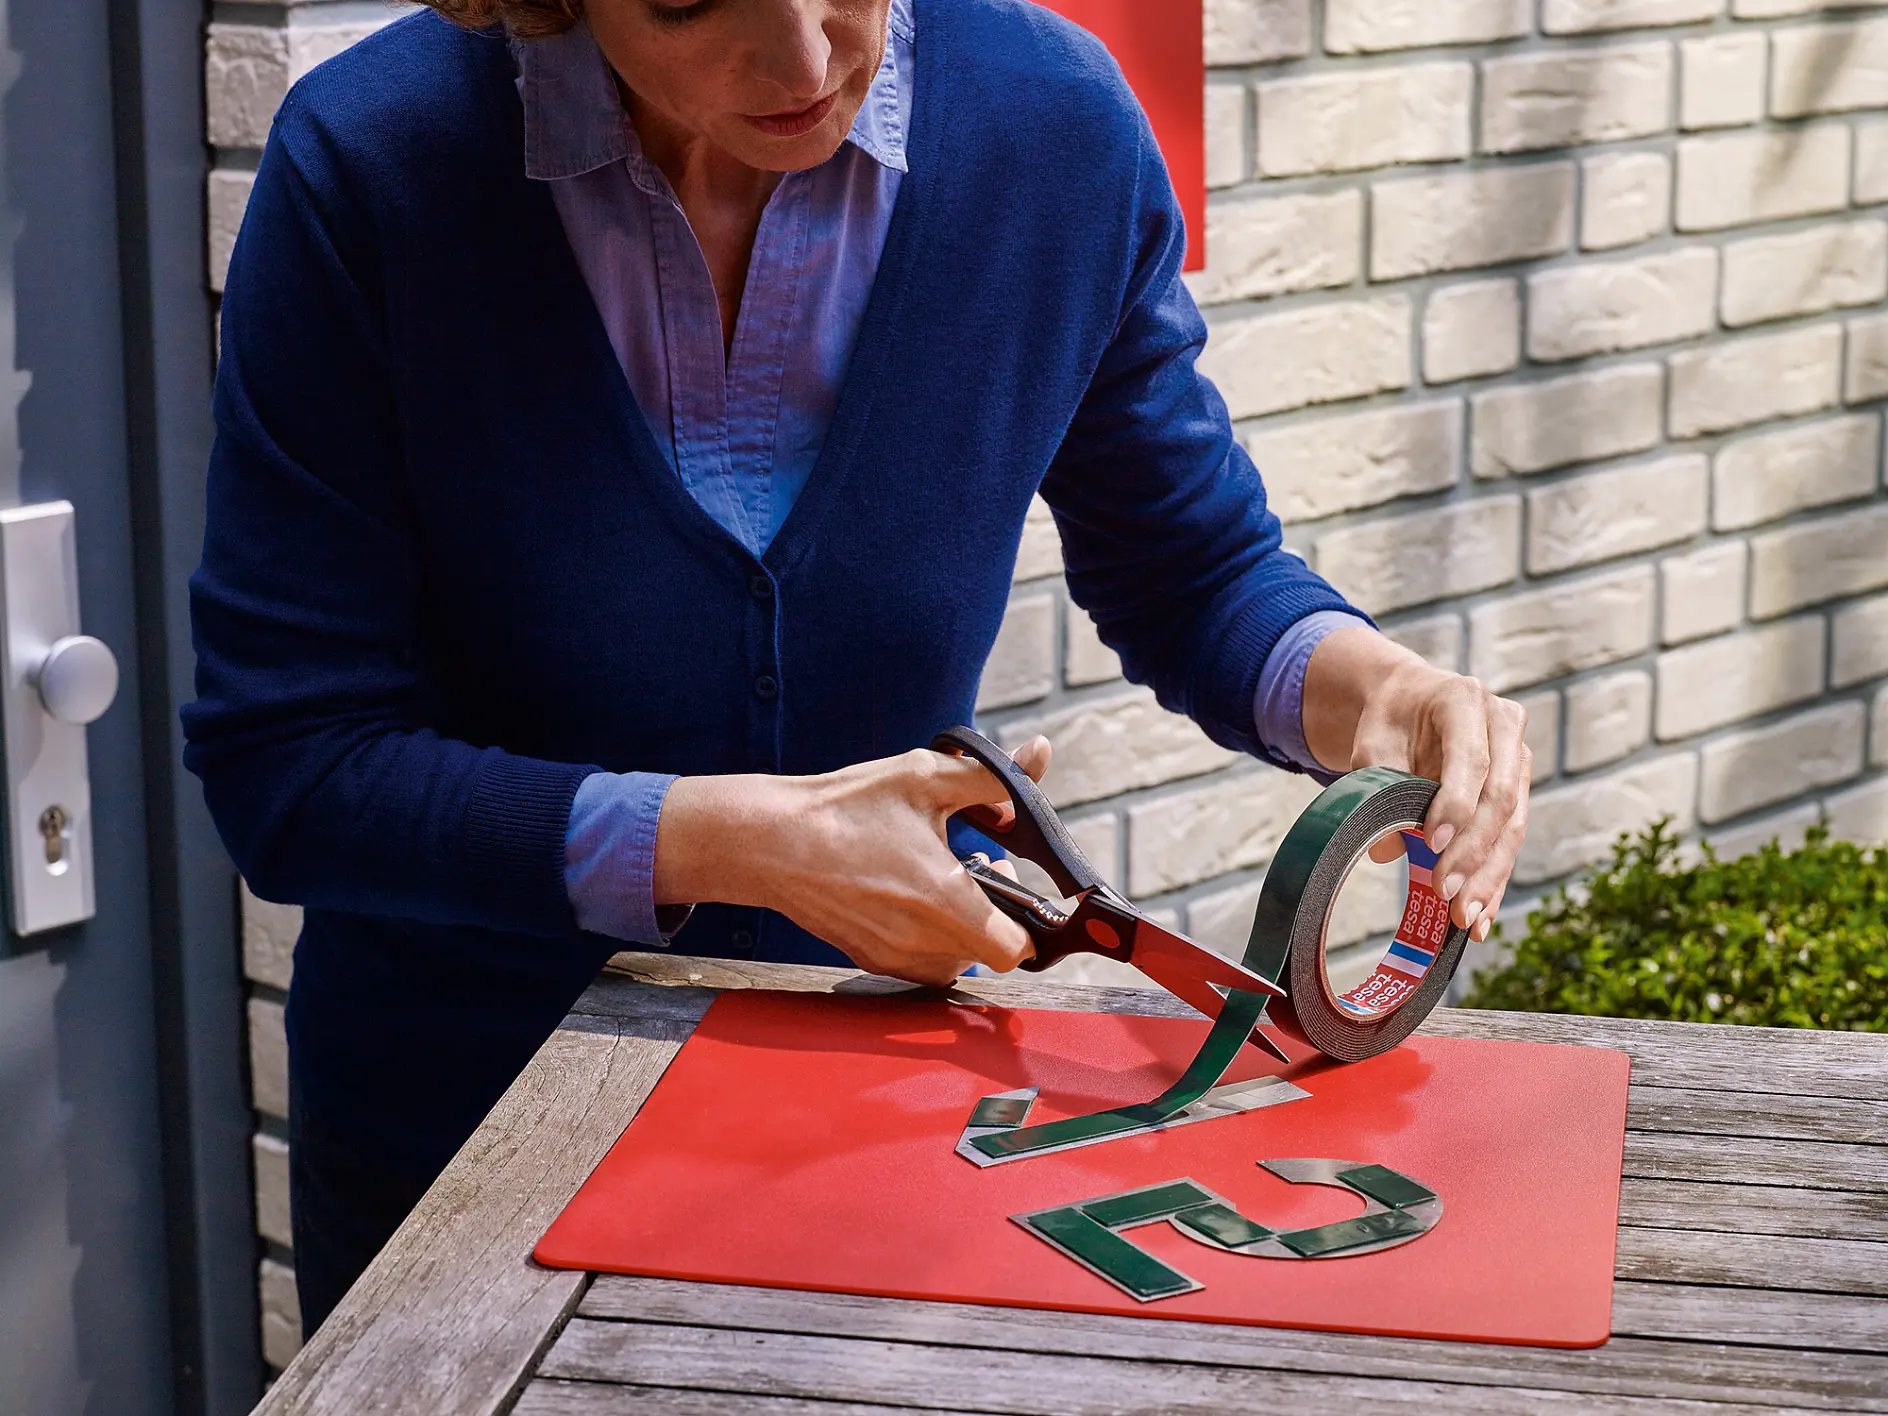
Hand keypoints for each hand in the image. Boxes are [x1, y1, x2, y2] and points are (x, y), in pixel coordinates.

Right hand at [652, 738, 1053, 986]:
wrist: (771, 841)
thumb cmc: (846, 808)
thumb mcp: (926, 777)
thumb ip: (994, 776)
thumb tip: (1037, 756)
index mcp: (945, 901)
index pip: (1016, 950)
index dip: (1028, 921)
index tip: (1007, 879)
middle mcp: (922, 941)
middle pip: (988, 953)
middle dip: (994, 914)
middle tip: (975, 869)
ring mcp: (892, 956)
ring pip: (954, 960)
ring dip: (960, 926)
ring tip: (938, 879)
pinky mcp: (868, 958)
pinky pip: (919, 961)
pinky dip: (926, 935)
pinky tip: (906, 891)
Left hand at [1303, 626, 1529, 942]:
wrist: (1409, 702)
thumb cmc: (1390, 721)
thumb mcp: (1372, 745)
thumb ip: (1379, 788)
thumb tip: (1388, 850)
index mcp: (1465, 701)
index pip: (1471, 759)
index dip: (1456, 805)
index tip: (1433, 845)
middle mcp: (1503, 725)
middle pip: (1501, 796)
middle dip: (1474, 851)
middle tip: (1447, 893)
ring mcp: (1518, 757)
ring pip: (1513, 824)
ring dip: (1489, 875)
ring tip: (1466, 917)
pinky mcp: (1519, 789)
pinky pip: (1511, 839)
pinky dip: (1495, 879)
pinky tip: (1483, 915)